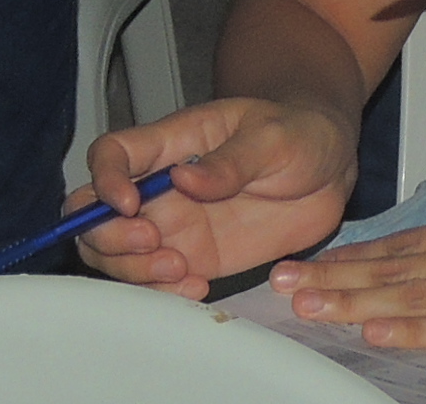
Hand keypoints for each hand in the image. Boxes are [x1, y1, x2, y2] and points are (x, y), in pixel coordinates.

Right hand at [73, 96, 360, 297]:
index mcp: (173, 142)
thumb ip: (230, 160)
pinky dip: (164, 294)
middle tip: (153, 242)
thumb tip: (184, 179)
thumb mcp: (273, 136)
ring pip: (118, 255)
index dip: (105, 181)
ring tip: (181, 270)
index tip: (130, 204)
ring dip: (134, 271)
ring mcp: (175, 225)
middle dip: (109, 236)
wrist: (330, 168)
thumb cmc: (298, 131)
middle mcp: (161, 185)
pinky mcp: (196, 258)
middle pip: (95, 213)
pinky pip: (158, 283)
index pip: (111, 154)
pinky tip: (196, 288)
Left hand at [280, 186, 425, 356]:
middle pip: (395, 268)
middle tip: (280, 286)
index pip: (404, 246)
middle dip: (335, 279)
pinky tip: (377, 333)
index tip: (308, 266)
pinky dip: (414, 330)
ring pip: (413, 296)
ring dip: (356, 303)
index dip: (353, 259)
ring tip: (308, 307)